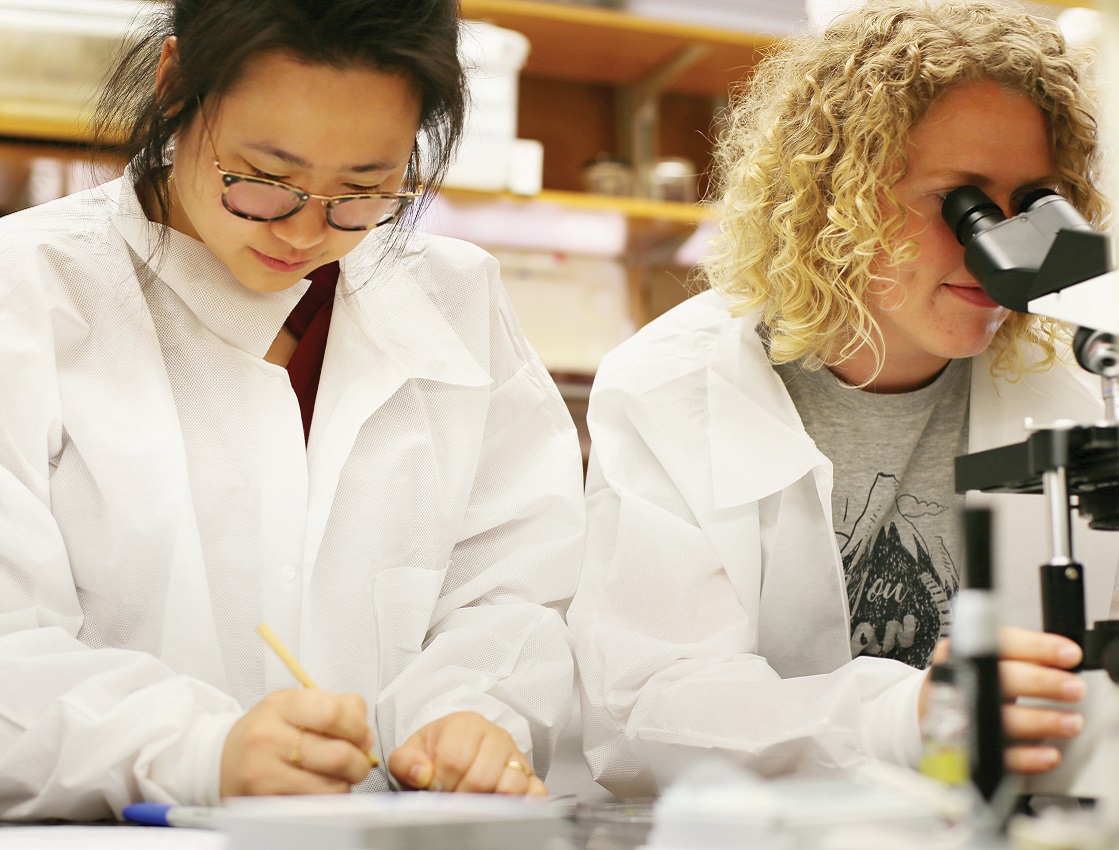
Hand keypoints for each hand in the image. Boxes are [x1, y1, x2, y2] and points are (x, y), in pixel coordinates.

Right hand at [220, 689, 375, 796]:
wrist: (222, 758)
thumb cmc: (267, 729)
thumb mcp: (295, 704)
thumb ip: (337, 706)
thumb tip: (365, 734)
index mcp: (280, 706)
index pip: (333, 713)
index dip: (358, 728)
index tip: (362, 735)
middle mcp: (268, 738)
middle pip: (339, 755)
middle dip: (360, 762)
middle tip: (358, 761)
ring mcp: (264, 772)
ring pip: (331, 786)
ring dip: (345, 783)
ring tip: (337, 775)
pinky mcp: (265, 801)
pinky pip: (315, 806)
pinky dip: (327, 799)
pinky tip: (319, 787)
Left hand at [388, 711, 546, 795]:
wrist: (456, 745)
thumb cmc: (437, 750)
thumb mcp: (413, 751)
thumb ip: (406, 762)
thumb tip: (423, 774)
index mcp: (467, 725)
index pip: (455, 758)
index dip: (440, 781)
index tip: (434, 788)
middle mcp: (496, 737)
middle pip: (482, 777)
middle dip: (461, 795)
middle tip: (451, 798)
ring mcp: (515, 756)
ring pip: (511, 784)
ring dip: (489, 802)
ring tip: (473, 802)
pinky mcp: (530, 776)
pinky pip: (536, 792)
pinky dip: (524, 804)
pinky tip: (502, 806)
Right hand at [920, 628, 1083, 774]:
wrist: (930, 713)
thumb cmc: (968, 683)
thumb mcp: (986, 659)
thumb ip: (1020, 655)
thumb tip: (1064, 655)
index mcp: (967, 652)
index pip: (1002, 643)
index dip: (1037, 647)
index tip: (1068, 654)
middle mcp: (962, 680)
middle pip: (1002, 678)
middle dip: (1043, 683)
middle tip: (1074, 688)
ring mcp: (963, 715)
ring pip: (1003, 718)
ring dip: (1043, 721)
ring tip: (1071, 722)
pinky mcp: (969, 748)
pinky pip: (999, 756)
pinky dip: (1028, 757)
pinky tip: (1049, 754)